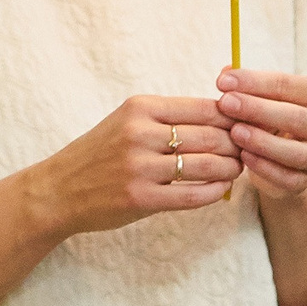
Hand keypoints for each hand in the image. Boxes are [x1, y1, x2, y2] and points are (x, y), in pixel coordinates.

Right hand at [23, 95, 240, 238]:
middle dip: (237, 145)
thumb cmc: (100, 154)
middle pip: (212, 136)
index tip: (245, 126)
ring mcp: (140, 167)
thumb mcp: (128, 121)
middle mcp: (140, 133)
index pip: (205, 107)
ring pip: (207, 165)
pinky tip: (220, 190)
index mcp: (140, 107)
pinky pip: (194, 194)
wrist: (59, 189)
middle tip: (247, 151)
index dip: (233, 118)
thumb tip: (224, 114)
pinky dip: (215, 192)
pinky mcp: (141, 198)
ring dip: (230, 169)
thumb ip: (169, 117)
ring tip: (235, 170)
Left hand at [216, 69, 306, 198]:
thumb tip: (225, 74)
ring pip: (295, 151)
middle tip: (225, 104)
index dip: (253, 81)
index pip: (287, 84)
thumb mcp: (260, 96)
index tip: (222, 82)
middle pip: (295, 117)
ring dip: (262, 141)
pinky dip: (264, 167)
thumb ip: (245, 85)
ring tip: (235, 132)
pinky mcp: (306, 180)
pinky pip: (287, 177)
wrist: (280, 157)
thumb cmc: (268, 116)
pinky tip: (243, 157)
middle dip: (257, 109)